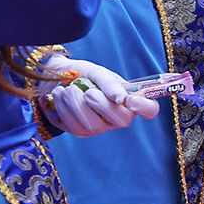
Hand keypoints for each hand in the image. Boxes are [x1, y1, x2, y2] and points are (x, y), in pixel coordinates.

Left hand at [39, 55, 159, 137]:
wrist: (54, 78)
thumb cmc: (82, 74)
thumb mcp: (97, 73)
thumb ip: (110, 83)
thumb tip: (121, 98)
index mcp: (128, 100)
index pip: (149, 109)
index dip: (145, 107)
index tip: (129, 100)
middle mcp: (117, 117)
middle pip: (122, 120)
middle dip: (101, 104)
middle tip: (87, 91)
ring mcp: (98, 127)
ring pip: (92, 126)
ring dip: (74, 103)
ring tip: (66, 89)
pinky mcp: (78, 131)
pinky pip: (71, 126)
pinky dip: (61, 108)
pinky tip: (59, 97)